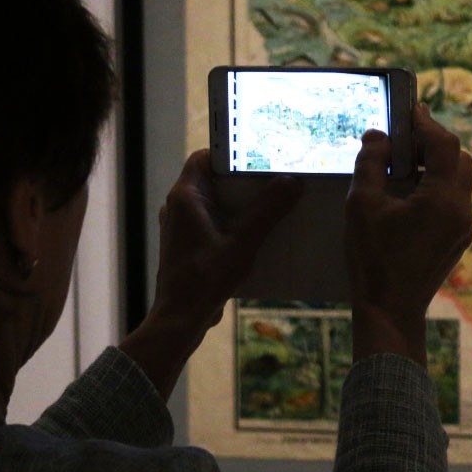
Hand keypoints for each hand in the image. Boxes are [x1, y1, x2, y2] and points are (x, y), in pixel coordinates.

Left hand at [120, 150, 301, 399]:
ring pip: (216, 203)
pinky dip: (236, 223)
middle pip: (214, 180)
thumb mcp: (243, 243)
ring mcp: (183, 227)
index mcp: (186, 197)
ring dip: (243, 204)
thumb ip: (267, 211)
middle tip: (277, 177)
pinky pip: (215, 223)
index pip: (204, 158)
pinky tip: (262, 232)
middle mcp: (180, 207)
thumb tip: (292, 181)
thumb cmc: (205, 279)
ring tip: (275, 201)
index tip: (260, 154)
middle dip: (245, 180)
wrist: (180, 319)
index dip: (230, 153)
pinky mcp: (190, 245)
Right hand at [345, 105, 471, 364]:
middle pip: (460, 159)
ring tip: (405, 163)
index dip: (426, 123)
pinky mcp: (456, 241)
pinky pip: (453, 201)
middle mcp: (461, 210)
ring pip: (460, 181)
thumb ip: (370, 164)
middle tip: (407, 136)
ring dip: (437, 165)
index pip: (444, 145)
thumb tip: (377, 136)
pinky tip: (409, 193)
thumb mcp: (362, 206)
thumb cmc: (372, 258)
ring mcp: (463, 228)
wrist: (390, 311)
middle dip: (436, 142)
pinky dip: (437, 187)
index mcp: (442, 198)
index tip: (409, 110)